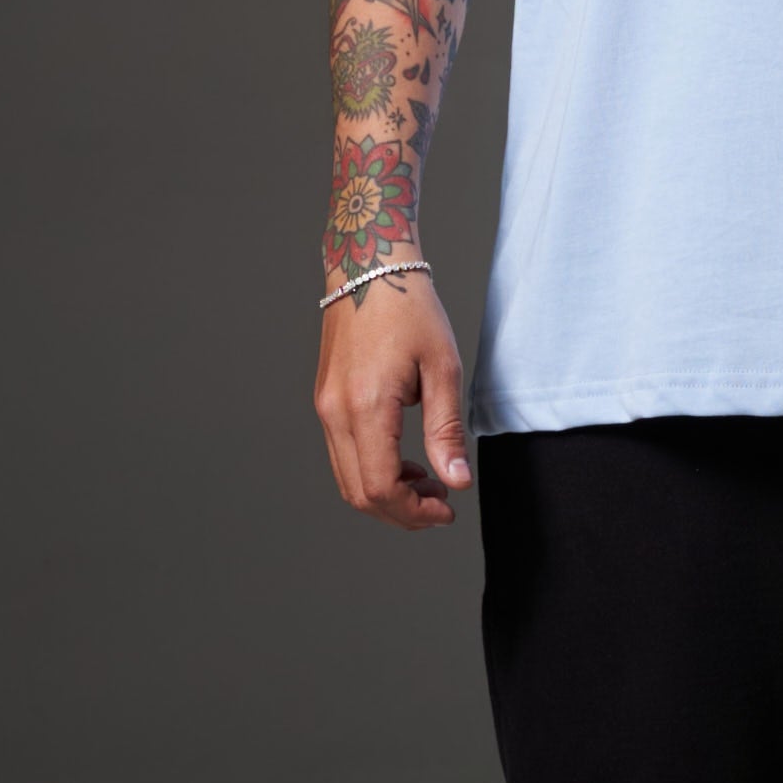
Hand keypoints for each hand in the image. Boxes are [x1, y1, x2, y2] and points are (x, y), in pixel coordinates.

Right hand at [313, 272, 473, 527]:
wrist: (369, 269)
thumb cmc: (409, 309)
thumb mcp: (443, 368)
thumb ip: (446, 430)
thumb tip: (456, 481)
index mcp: (366, 405)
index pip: (381, 487)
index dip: (414, 512)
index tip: (446, 510)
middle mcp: (336, 412)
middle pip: (359, 494)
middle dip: (402, 512)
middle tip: (441, 505)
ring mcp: (325, 408)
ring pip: (347, 480)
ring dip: (387, 495)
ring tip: (427, 483)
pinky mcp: (325, 402)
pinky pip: (343, 455)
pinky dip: (372, 472)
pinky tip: (404, 462)